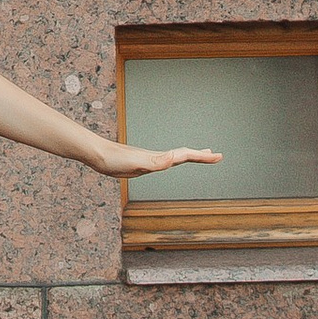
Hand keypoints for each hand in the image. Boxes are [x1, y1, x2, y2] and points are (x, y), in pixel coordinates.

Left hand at [89, 140, 222, 177]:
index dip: (202, 156)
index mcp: (160, 158)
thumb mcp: (137, 163)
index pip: (186, 155)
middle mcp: (158, 157)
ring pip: (176, 157)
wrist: (98, 155)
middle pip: (184, 154)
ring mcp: (151, 159)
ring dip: (190, 156)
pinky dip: (174, 161)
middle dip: (201, 156)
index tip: (219, 156)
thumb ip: (155, 162)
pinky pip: (165, 162)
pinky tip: (171, 162)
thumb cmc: (115, 160)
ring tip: (201, 155)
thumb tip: (173, 158)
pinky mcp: (143, 164)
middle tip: (217, 156)